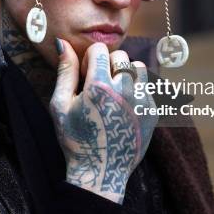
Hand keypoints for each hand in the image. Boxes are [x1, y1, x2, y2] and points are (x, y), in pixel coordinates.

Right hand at [50, 39, 157, 203]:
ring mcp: (142, 101)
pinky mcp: (153, 111)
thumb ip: (65, 71)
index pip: (100, 50)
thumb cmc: (75, 138)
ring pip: (139, 67)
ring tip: (114, 92)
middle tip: (99, 85)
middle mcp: (124, 91)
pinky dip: (136, 90)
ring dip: (126, 73)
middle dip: (108, 64)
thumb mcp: (61, 104)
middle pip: (120, 56)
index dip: (90, 59)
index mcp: (99, 87)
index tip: (86, 75)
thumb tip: (62, 42)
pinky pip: (148, 86)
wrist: (101, 172)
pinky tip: (123, 107)